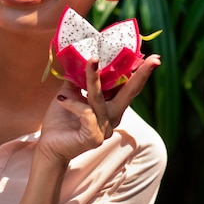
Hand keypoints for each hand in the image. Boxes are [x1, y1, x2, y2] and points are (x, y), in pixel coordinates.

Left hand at [38, 54, 160, 163]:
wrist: (48, 146)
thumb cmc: (61, 120)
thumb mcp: (70, 93)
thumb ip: (77, 79)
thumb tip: (79, 57)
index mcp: (111, 107)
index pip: (128, 88)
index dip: (140, 73)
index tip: (154, 57)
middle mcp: (112, 118)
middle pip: (129, 94)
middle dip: (141, 75)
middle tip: (154, 59)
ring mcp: (105, 129)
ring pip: (101, 99)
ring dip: (95, 78)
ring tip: (91, 61)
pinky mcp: (94, 137)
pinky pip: (87, 113)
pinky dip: (74, 103)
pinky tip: (62, 99)